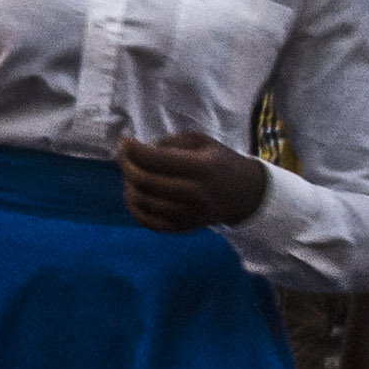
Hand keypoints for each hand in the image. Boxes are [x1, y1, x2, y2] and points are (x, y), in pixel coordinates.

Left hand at [115, 133, 271, 231]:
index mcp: (202, 168)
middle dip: (127, 165)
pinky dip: (134, 206)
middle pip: (145, 182)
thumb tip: (136, 153)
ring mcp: (188, 215)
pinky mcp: (182, 228)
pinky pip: (147, 221)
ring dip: (129, 184)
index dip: (133, 149)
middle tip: (125, 155)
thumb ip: (169, 144)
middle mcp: (195, 194)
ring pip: (142, 202)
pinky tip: (136, 192)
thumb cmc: (218, 161)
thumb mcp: (200, 142)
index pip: (156, 160)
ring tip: (133, 172)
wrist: (244, 195)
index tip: (125, 141)